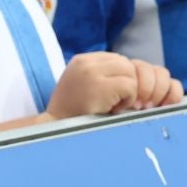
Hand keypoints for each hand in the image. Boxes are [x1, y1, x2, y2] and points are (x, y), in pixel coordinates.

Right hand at [48, 53, 178, 118]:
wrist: (56, 128)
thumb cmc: (72, 112)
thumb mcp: (82, 84)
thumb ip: (100, 74)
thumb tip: (129, 74)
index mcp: (81, 60)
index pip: (116, 59)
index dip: (121, 77)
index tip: (114, 94)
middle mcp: (86, 62)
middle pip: (125, 63)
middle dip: (127, 82)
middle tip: (117, 101)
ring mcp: (92, 72)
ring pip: (130, 72)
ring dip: (129, 91)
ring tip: (113, 105)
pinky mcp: (100, 86)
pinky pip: (130, 86)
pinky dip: (127, 100)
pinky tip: (113, 109)